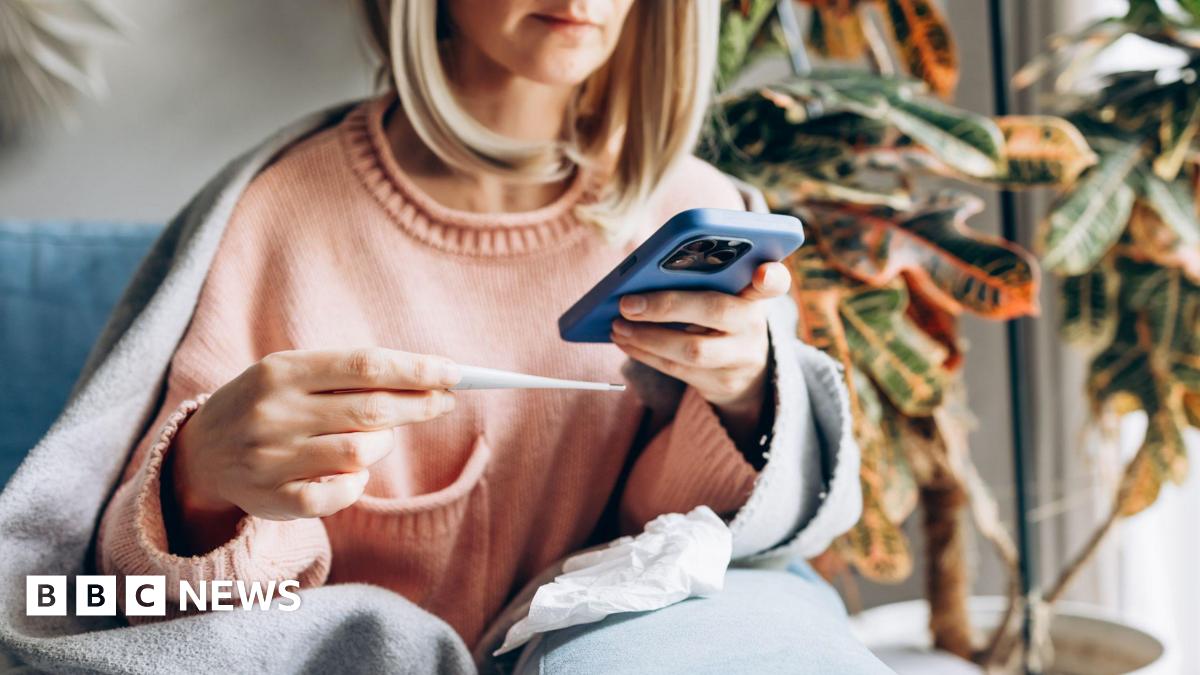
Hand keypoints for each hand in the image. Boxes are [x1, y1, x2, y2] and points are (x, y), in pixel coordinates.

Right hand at [170, 348, 459, 543]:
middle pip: (371, 409)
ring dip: (385, 443)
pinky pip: (341, 494)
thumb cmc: (269, 405)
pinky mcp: (275, 500)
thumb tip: (429, 382)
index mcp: (282, 371)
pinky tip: (355, 472)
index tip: (454, 372)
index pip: (365, 366)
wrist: (201, 454)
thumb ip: (349, 377)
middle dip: (419, 404)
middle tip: (444, 400)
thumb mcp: (293, 376)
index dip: (416, 370)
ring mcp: (273, 458)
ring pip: (361, 452)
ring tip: (381, 436)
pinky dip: (359, 482)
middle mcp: (275, 412)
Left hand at [610, 262, 789, 441]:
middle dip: (667, 306)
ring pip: (691, 349)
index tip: (762, 272)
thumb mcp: (728, 294)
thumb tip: (644, 273)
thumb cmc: (723, 317)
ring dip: (647, 337)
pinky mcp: (721, 383)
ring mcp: (740, 358)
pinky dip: (645, 354)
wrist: (746, 371)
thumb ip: (705, 279)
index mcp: (756, 294)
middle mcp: (753, 325)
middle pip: (714, 311)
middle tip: (627, 303)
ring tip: (618, 324)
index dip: (771, 276)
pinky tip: (625, 340)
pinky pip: (677, 369)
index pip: (774, 281)